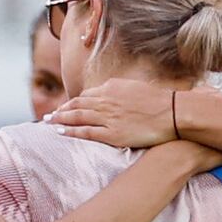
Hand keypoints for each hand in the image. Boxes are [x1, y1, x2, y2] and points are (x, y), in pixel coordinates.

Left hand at [44, 79, 181, 150]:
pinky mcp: (112, 133)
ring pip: (77, 117)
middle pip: (77, 105)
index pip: (87, 95)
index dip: (73, 102)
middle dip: (61, 110)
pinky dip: (70, 131)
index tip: (65, 107)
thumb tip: (110, 90)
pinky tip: (60, 131)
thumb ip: (120, 90)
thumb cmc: (160, 101)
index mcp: (112, 87)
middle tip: (48, 115)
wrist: (173, 112)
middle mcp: (106, 100)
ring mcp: (108, 117)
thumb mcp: (136, 87)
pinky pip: (85, 132)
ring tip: (48, 122)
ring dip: (60, 119)